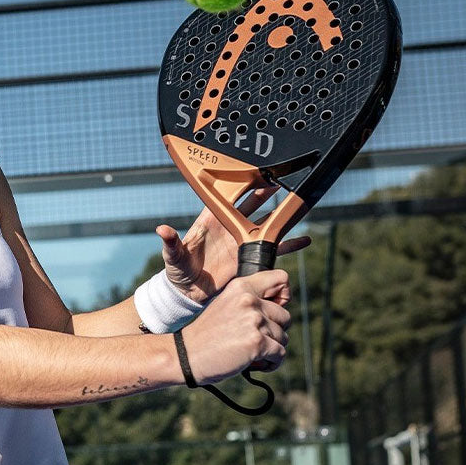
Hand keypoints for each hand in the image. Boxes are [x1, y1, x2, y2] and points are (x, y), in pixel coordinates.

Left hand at [156, 187, 310, 302]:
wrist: (188, 293)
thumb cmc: (177, 271)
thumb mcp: (173, 257)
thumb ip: (171, 243)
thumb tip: (161, 230)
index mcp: (211, 220)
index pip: (226, 196)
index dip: (240, 182)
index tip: (254, 171)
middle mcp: (229, 227)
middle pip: (251, 204)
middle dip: (266, 191)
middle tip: (282, 179)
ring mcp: (241, 241)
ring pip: (266, 223)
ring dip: (280, 215)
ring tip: (298, 205)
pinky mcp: (250, 256)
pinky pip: (273, 249)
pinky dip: (289, 244)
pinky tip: (304, 239)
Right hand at [180, 269, 292, 383]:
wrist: (186, 355)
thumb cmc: (207, 334)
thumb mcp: (226, 305)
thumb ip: (250, 301)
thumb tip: (284, 310)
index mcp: (241, 286)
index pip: (282, 279)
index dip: (284, 297)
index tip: (273, 313)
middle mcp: (249, 300)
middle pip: (286, 316)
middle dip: (275, 332)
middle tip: (256, 340)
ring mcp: (254, 321)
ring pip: (283, 337)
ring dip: (271, 349)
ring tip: (252, 354)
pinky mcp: (257, 342)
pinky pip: (280, 354)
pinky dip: (271, 363)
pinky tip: (254, 364)